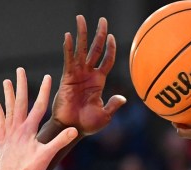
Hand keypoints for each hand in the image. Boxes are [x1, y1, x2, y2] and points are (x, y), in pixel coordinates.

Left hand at [0, 69, 78, 169]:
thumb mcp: (46, 156)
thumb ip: (60, 141)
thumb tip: (74, 129)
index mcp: (28, 130)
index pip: (38, 106)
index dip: (44, 91)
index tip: (48, 77)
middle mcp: (17, 128)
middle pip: (19, 102)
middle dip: (21, 85)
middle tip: (19, 70)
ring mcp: (8, 133)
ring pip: (8, 109)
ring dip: (7, 94)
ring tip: (6, 81)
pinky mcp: (2, 141)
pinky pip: (0, 122)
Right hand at [50, 15, 125, 135]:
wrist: (71, 130)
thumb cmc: (87, 125)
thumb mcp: (105, 116)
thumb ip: (113, 106)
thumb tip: (123, 98)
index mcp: (99, 81)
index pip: (107, 60)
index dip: (111, 49)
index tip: (112, 37)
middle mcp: (88, 74)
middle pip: (95, 49)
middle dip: (99, 34)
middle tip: (103, 20)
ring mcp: (77, 74)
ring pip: (81, 50)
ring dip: (81, 34)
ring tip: (81, 18)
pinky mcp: (67, 77)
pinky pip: (69, 60)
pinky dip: (68, 48)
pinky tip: (68, 36)